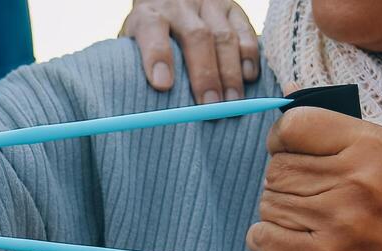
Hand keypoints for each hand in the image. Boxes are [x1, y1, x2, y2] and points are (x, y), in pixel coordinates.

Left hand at [121, 0, 260, 102]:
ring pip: (224, 36)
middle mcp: (180, 5)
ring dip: (230, 72)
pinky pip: (245, 30)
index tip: (162, 85)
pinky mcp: (232, 7)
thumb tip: (137, 109)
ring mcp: (209, 4)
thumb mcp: (132, 44)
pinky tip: (248, 78)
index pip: (152, 29)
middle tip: (210, 106)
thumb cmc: (149, 35)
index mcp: (150, 13)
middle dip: (204, 75)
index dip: (158, 56)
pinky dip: (249, 56)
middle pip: (197, 37)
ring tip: (232, 102)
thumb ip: (133, 66)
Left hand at [247, 108, 381, 250]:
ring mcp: (337, 221)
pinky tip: (292, 242)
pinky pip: (261, 237)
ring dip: (278, 214)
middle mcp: (356, 179)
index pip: (294, 124)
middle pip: (276, 168)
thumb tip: (286, 91)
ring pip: (267, 203)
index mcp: (373, 146)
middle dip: (283, 182)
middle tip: (310, 198)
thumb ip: (336, 127)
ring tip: (311, 223)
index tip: (290, 153)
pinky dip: (266, 240)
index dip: (281, 139)